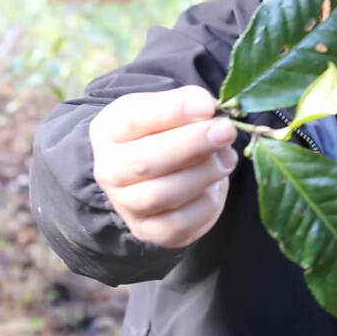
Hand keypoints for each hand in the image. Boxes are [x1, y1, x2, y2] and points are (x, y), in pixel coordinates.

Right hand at [89, 85, 237, 248]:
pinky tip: (216, 185)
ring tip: (227, 157)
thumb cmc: (163, 132)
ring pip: (161, 195)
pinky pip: (178, 225)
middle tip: (226, 131)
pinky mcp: (148, 231)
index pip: (134, 120)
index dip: (172, 112)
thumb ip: (185, 104)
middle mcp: (109, 170)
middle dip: (191, 145)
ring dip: (202, 174)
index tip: (207, 106)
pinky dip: (205, 204)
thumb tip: (208, 109)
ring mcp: (126, 205)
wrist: (156, 171)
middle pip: (145, 162)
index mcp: (109, 131)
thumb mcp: (167, 109)